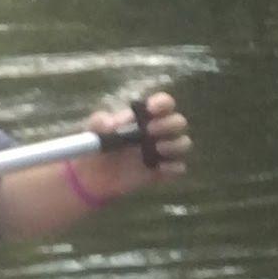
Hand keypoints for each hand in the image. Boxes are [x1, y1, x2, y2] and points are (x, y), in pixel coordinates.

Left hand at [73, 91, 190, 204]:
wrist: (94, 175)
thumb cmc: (98, 144)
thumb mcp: (94, 130)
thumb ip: (99, 122)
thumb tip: (111, 124)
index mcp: (145, 116)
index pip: (164, 103)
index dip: (163, 103)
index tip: (152, 109)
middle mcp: (159, 131)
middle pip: (179, 121)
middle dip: (168, 124)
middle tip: (149, 131)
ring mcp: (162, 151)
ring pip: (183, 143)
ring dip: (175, 145)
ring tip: (157, 149)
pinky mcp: (162, 171)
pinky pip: (178, 168)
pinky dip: (173, 168)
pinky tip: (158, 169)